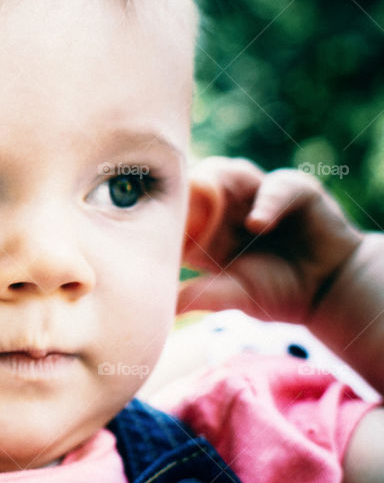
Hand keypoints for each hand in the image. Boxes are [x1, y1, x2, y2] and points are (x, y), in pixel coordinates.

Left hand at [178, 157, 363, 323]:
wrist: (329, 293)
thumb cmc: (278, 293)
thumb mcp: (237, 294)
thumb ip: (205, 295)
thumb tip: (166, 310)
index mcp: (209, 227)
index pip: (181, 206)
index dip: (169, 208)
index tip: (154, 214)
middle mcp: (230, 206)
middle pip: (200, 179)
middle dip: (190, 186)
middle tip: (179, 199)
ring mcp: (259, 195)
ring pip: (232, 172)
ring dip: (221, 181)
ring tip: (214, 202)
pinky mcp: (293, 191)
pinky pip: (275, 186)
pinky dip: (266, 202)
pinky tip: (258, 224)